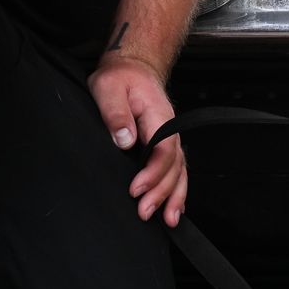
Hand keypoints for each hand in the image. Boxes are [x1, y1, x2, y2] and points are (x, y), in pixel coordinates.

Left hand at [92, 54, 188, 225]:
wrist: (133, 68)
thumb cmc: (120, 78)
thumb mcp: (109, 87)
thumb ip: (115, 112)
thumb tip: (124, 139)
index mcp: (158, 116)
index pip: (162, 149)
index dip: (152, 173)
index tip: (135, 189)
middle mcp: (169, 129)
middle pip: (173, 166)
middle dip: (162, 193)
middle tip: (144, 213)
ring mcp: (170, 138)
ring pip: (179, 171)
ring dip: (174, 196)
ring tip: (167, 220)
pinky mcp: (165, 144)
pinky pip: (177, 170)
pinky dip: (178, 190)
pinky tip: (174, 208)